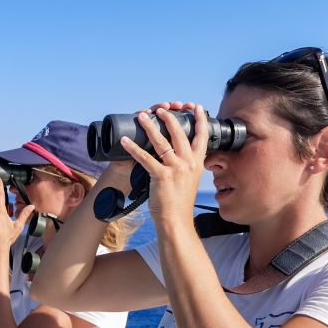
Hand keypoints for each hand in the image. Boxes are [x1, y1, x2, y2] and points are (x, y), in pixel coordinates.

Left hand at [120, 104, 208, 225]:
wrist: (176, 220)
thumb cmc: (180, 203)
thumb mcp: (190, 180)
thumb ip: (187, 166)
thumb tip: (177, 154)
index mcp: (197, 163)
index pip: (202, 137)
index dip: (200, 120)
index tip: (197, 107)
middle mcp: (188, 163)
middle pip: (179, 133)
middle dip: (169, 118)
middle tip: (160, 109)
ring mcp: (176, 169)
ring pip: (161, 141)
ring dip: (150, 126)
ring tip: (142, 116)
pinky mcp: (161, 176)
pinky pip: (145, 157)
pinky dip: (133, 148)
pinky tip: (124, 141)